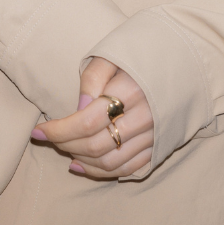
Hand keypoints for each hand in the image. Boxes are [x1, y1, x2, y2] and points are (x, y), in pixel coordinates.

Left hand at [31, 57, 153, 177]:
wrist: (185, 59)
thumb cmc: (142, 53)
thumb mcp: (113, 52)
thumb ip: (92, 77)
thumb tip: (78, 107)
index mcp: (133, 89)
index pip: (87, 122)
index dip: (58, 131)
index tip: (38, 131)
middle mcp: (147, 117)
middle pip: (96, 145)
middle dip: (66, 145)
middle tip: (49, 138)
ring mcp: (155, 135)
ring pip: (110, 162)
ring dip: (82, 161)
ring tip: (64, 151)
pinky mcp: (161, 146)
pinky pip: (129, 168)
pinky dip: (102, 172)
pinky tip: (82, 165)